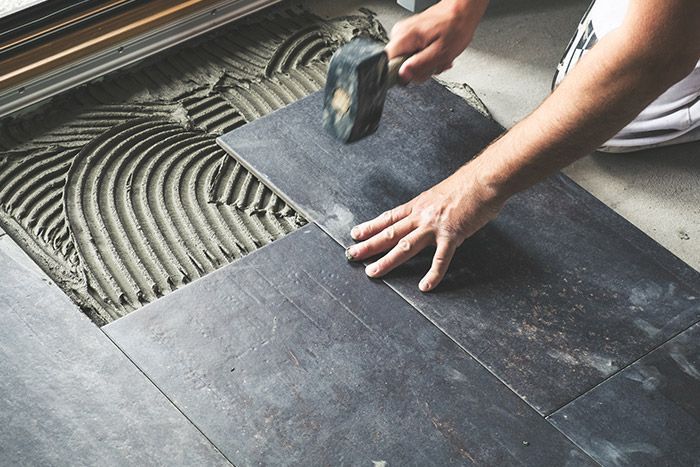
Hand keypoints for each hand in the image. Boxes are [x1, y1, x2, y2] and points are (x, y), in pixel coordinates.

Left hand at [346, 162, 503, 291]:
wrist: (485, 179)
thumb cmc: (468, 184)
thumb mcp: (441, 194)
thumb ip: (431, 207)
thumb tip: (427, 216)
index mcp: (419, 205)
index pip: (389, 218)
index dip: (371, 226)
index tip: (355, 234)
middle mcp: (422, 215)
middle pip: (389, 232)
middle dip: (368, 245)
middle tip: (351, 254)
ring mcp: (435, 226)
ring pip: (404, 246)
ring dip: (387, 260)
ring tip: (372, 272)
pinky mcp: (452, 235)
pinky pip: (440, 259)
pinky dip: (433, 274)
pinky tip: (425, 286)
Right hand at [386, 0, 488, 81]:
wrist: (462, 11)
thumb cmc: (455, 26)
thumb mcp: (441, 52)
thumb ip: (420, 65)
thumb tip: (403, 75)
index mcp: (404, 37)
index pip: (389, 65)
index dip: (404, 74)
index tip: (419, 71)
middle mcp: (400, 34)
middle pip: (400, 65)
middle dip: (419, 69)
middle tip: (434, 63)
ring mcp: (404, 34)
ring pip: (407, 61)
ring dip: (424, 64)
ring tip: (438, 56)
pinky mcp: (410, 35)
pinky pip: (412, 54)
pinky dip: (425, 57)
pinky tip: (435, 52)